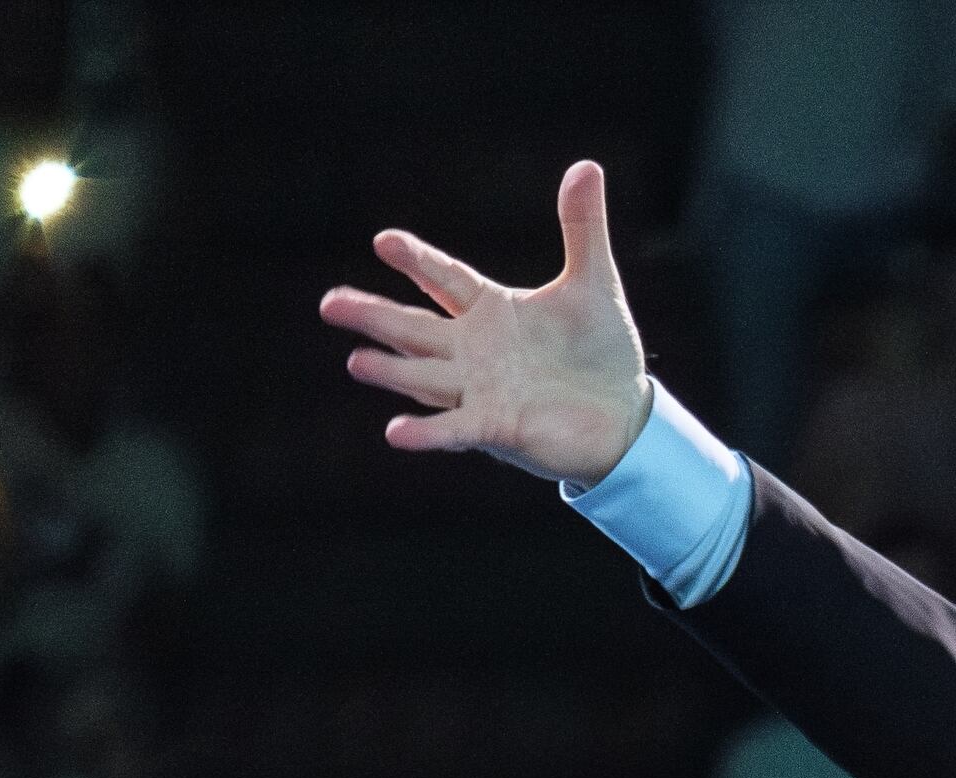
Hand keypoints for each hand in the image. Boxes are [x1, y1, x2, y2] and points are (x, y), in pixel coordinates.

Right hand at [319, 160, 650, 489]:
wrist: (626, 414)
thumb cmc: (602, 351)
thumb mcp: (594, 284)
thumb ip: (582, 228)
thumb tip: (587, 166)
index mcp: (492, 311)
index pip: (444, 279)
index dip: (417, 261)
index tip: (384, 241)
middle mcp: (475, 350)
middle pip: (414, 329)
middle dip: (374, 316)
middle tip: (330, 304)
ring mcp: (480, 390)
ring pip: (423, 377)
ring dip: (391, 371)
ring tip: (356, 362)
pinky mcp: (495, 427)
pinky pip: (453, 429)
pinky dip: (426, 432)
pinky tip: (395, 433)